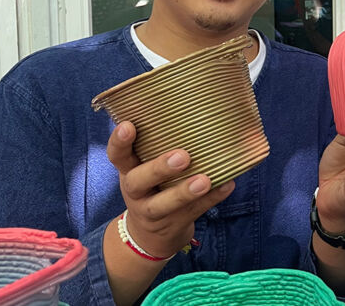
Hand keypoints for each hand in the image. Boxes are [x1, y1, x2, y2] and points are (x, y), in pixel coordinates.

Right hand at [107, 121, 235, 257]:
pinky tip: (227, 184)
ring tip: (205, 180)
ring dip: (185, 192)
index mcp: (128, 170)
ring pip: (163, 205)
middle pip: (137, 181)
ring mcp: (151, 212)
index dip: (119, 141)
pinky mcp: (172, 225)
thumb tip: (199, 107)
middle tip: (182, 156)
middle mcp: (135, 191)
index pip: (117, 155)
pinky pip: (193, 212)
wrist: (149, 235)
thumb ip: (160, 145)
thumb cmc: (154, 185)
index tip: (128, 125)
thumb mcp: (147, 166)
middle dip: (159, 168)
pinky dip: (212, 199)